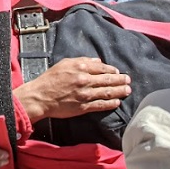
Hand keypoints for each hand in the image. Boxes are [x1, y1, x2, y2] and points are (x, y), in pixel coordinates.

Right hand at [14, 57, 130, 121]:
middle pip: (108, 80)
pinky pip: (101, 105)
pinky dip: (110, 104)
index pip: (102, 68)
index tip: (118, 72)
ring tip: (127, 90)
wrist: (41, 96)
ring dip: (119, 91)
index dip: (112, 70)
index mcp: (80, 67)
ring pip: (107, 92)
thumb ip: (82, 61)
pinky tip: (117, 102)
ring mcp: (85, 94)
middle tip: (128, 80)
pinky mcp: (83, 107)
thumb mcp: (64, 63)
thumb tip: (97, 61)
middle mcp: (85, 80)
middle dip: (120, 80)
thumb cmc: (50, 79)